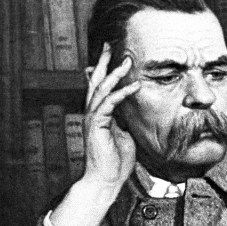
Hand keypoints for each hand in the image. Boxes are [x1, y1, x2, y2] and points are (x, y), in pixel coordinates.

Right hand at [82, 43, 141, 191]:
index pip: (100, 87)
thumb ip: (125, 120)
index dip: (105, 70)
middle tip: (109, 45)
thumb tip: (131, 109)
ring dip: (114, 74)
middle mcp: (92, 113)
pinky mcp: (97, 125)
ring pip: (101, 89)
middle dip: (103, 62)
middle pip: (95, 81)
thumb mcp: (126, 135)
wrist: (106, 180)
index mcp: (99, 115)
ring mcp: (92, 119)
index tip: (112, 55)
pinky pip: (109, 104)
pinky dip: (122, 93)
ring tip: (126, 61)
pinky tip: (134, 86)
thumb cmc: (116, 161)